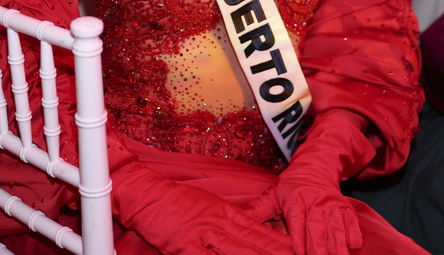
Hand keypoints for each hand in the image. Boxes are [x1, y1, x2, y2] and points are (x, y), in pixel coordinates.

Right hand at [109, 128, 291, 254]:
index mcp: (226, 213)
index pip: (259, 233)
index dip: (279, 245)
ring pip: (235, 254)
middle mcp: (218, 224)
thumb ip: (231, 223)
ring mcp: (202, 235)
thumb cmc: (177, 203)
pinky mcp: (184, 247)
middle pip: (253, 246)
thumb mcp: (209, 207)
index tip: (297, 251)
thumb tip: (255, 237)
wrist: (146, 194)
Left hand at [244, 111, 373, 254]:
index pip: (297, 222)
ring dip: (337, 246)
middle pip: (318, 228)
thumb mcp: (273, 194)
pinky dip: (353, 235)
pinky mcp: (345, 208)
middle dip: (319, 248)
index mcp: (295, 200)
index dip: (299, 239)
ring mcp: (331, 205)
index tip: (299, 253)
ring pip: (335, 228)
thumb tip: (236, 219)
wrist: (316, 166)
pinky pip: (351, 222)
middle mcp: (314, 202)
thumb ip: (258, 210)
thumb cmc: (291, 187)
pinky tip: (353, 246)